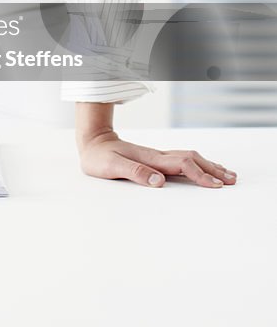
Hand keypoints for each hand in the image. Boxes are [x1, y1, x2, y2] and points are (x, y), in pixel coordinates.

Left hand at [78, 129, 237, 187]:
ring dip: (209, 166)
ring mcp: (158, 156)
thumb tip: (159, 182)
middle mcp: (158, 156)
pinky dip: (198, 164)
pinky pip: (183, 159)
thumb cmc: (100, 157)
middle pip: (192, 159)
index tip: (215, 185)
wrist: (93, 141)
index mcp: (151, 159)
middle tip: (232, 181)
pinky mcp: (156, 158)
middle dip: (213, 170)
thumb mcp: (112, 167)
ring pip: (190, 158)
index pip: (181, 165)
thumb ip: (134, 173)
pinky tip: (204, 169)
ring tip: (227, 175)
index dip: (200, 175)